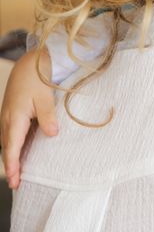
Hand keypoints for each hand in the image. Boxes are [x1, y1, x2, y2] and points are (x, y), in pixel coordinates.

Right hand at [1, 49, 57, 188]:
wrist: (29, 64)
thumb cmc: (37, 79)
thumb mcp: (45, 98)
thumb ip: (48, 117)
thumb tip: (52, 135)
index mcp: (14, 118)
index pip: (12, 148)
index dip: (13, 165)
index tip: (14, 180)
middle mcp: (8, 120)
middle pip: (7, 148)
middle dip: (11, 166)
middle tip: (17, 184)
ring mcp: (9, 117)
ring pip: (9, 142)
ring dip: (13, 157)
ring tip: (19, 173)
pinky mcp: (13, 114)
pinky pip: (12, 134)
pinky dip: (15, 146)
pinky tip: (23, 152)